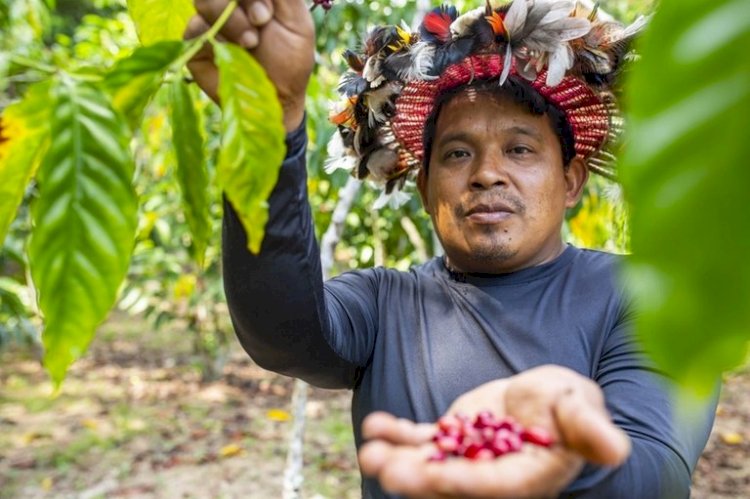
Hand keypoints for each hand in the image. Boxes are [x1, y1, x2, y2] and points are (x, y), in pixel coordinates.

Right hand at [184, 0, 314, 130]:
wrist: (278, 98)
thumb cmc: (290, 60)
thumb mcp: (297, 20)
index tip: (266, 14)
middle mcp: (227, 3)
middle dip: (243, 1)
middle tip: (260, 23)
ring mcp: (209, 20)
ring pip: (203, 0)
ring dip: (230, 21)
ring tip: (250, 44)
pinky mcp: (195, 42)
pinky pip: (195, 27)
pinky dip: (217, 39)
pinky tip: (232, 54)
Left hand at [358, 365, 630, 498]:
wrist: (546, 395)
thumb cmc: (569, 400)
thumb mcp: (580, 405)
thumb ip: (590, 427)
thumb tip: (616, 447)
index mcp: (527, 474)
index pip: (494, 483)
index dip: (464, 480)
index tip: (434, 475)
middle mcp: (492, 474)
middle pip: (452, 480)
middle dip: (418, 477)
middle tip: (383, 468)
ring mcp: (467, 457)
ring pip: (429, 462)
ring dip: (399, 459)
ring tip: (369, 452)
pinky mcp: (452, 438)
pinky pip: (422, 439)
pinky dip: (398, 434)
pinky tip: (375, 426)